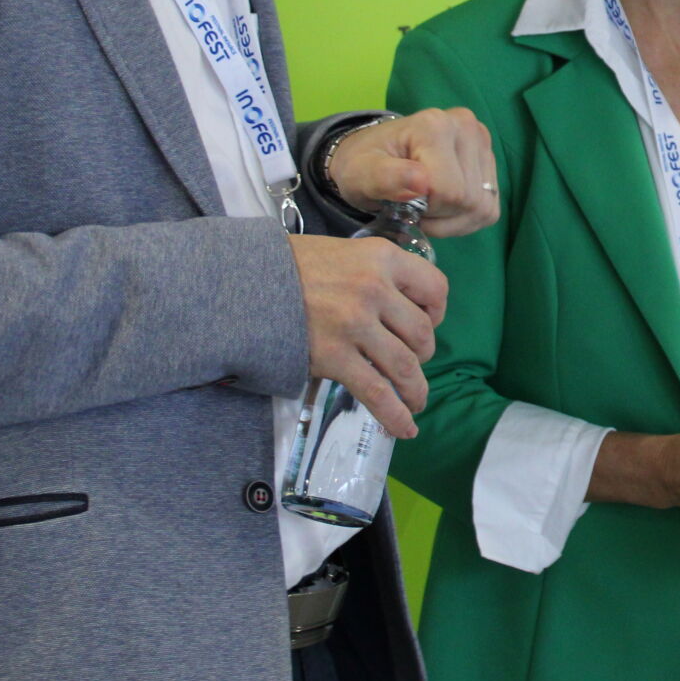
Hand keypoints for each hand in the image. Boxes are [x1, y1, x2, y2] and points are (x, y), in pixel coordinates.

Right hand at [289, 234, 447, 437]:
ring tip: (415, 402)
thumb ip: (376, 273)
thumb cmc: (291, 266)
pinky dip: (395, 414)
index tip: (429, 322)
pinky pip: (376, 392)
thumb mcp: (344, 252)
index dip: (437, 311)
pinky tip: (404, 427)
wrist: (242, 281)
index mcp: (382, 258)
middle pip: (422, 333)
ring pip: (405, 366)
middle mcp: (375, 289)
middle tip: (410, 362)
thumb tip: (402, 305)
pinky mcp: (334, 356)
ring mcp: (355, 325)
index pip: (434, 287)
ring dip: (415, 390)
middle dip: (422, 355)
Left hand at [329, 108, 498, 237]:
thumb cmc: (364, 165)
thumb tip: (421, 182)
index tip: (402, 202)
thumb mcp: (361, 173)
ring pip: (482, 208)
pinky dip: (464, 220)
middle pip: (469, 200)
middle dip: (439, 216)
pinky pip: (489, 209)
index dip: (425, 208)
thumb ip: (386, 178)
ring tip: (426, 207)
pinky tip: (442, 210)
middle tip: (413, 206)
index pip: (449, 190)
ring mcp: (483, 143)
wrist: (373, 154)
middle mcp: (467, 127)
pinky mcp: (489, 161)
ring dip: (452, 221)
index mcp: (435, 125)